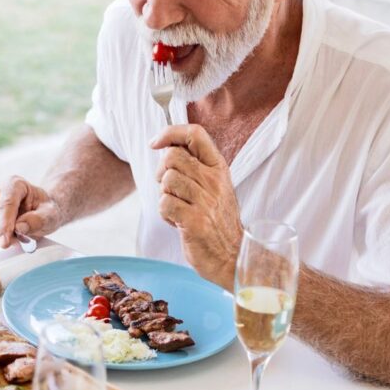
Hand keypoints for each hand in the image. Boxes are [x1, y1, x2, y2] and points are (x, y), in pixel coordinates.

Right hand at [0, 175, 63, 248]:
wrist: (38, 209)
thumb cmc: (44, 211)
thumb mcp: (51, 215)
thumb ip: (38, 220)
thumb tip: (19, 228)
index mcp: (14, 184)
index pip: (5, 204)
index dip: (4, 225)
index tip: (5, 243)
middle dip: (2, 234)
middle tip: (20, 240)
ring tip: (15, 235)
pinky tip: (5, 234)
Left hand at [151, 124, 242, 290]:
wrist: (233, 257)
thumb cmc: (218, 222)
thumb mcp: (215, 187)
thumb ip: (196, 167)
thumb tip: (166, 147)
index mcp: (219, 168)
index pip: (195, 134)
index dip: (170, 132)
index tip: (156, 143)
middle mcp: (214, 181)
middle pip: (172, 156)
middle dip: (161, 172)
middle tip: (169, 189)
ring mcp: (205, 201)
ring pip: (166, 179)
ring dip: (164, 195)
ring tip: (177, 207)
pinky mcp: (194, 221)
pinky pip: (164, 204)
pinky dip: (164, 213)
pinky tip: (177, 221)